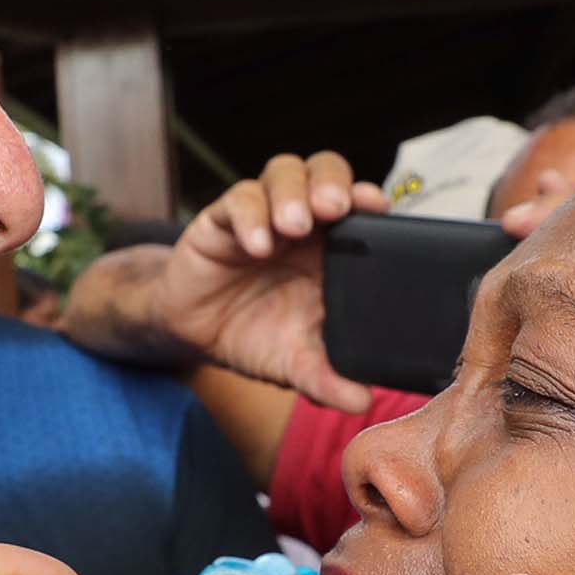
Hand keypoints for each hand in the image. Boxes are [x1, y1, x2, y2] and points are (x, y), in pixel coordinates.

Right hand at [58, 152, 387, 408]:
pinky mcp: (220, 220)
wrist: (197, 336)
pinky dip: (249, 216)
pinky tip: (256, 245)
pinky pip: (236, 201)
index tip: (377, 209)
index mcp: (332, 247)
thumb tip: (361, 403)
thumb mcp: (295, 363)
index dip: (368, 199)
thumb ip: (326, 378)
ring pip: (283, 172)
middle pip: (324, 171)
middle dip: (332, 182)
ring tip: (294, 224)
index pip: (358, 206)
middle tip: (334, 208)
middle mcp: (301, 222)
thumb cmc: (257, 335)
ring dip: (292, 193)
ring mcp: (262, 215)